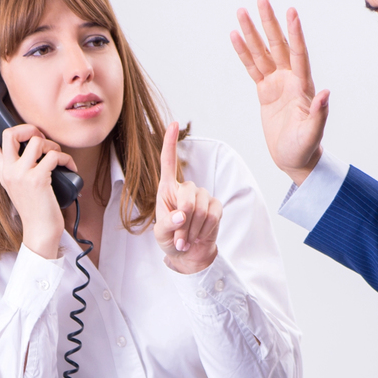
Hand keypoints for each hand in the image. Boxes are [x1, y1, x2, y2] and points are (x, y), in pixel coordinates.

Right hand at [0, 105, 76, 260]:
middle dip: (29, 128)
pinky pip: (53, 155)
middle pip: (9, 133)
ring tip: (57, 157)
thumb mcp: (22, 185)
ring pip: (36, 141)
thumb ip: (23, 167)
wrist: (40, 231)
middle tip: (40, 139)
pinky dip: (66, 159)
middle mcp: (8, 171)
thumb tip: (37, 147)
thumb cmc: (36, 208)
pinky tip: (69, 168)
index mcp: (3, 172)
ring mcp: (21, 175)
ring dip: (53, 145)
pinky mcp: (37, 179)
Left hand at [153, 123, 220, 273]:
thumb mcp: (161, 234)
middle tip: (179, 238)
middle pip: (188, 194)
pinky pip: (212, 215)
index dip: (170, 143)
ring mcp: (203, 196)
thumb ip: (167, 225)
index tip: (174, 124)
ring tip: (186, 239)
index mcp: (167, 189)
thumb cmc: (171, 239)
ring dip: (193, 229)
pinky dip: (204, 230)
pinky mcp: (215, 206)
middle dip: (184, 219)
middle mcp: (186, 188)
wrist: (190, 253)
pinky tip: (199, 235)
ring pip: (201, 208)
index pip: (168, 162)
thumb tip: (181, 216)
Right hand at [230, 0, 329, 185]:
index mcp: (303, 86)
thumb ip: (320, 113)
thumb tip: (326, 92)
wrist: (296, 159)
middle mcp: (291, 79)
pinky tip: (236, 36)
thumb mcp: (313, 134)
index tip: (291, 11)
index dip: (295, 33)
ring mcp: (277, 83)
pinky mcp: (265, 91)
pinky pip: (252, 68)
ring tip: (241, 11)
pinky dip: (244, 52)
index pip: (298, 54)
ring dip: (252, 32)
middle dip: (269, 22)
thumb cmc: (306, 148)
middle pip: (278, 45)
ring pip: (262, 52)